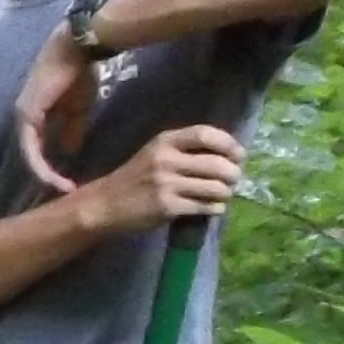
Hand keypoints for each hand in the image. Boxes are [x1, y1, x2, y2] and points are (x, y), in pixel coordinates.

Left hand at [15, 21, 101, 191]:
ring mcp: (23, 116)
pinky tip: (53, 177)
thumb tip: (69, 152)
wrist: (77, 50)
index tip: (69, 183)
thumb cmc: (78, 74)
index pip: (39, 148)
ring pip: (29, 155)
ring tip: (62, 190)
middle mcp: (25, 118)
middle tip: (64, 192)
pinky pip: (31, 147)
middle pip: (32, 155)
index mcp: (36, 116)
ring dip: (45, 175)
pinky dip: (41, 164)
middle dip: (47, 176)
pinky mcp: (27, 114)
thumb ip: (71, 130)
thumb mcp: (78, 109)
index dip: (51, 167)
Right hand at [76, 121, 242, 232]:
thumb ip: (185, 150)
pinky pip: (204, 206)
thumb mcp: (155, 154)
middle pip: (216, 164)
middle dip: (232, 174)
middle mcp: (166, 160)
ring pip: (214, 188)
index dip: (228, 144)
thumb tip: (227, 156)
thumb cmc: (135, 178)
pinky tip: (212, 208)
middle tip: (233, 180)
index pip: (205, 134)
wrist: (105, 204)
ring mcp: (166, 184)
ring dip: (225, 193)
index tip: (238, 155)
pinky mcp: (167, 207)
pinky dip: (214, 208)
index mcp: (164, 141)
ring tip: (221, 195)